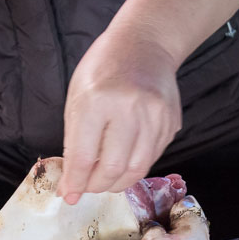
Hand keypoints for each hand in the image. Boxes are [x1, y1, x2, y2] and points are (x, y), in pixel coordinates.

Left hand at [58, 23, 181, 203]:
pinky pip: (151, 158)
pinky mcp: (171, 123)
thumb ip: (75, 139)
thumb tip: (72, 180)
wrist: (145, 44)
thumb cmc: (104, 68)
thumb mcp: (77, 96)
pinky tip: (122, 162)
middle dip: (95, 187)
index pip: (83, 156)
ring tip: (103, 180)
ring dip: (116, 183)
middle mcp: (129, 110)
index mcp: (98, 101)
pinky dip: (133, 167)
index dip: (74, 182)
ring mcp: (155, 117)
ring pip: (135, 170)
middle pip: (112, 169)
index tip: (67, 195)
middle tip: (85, 188)